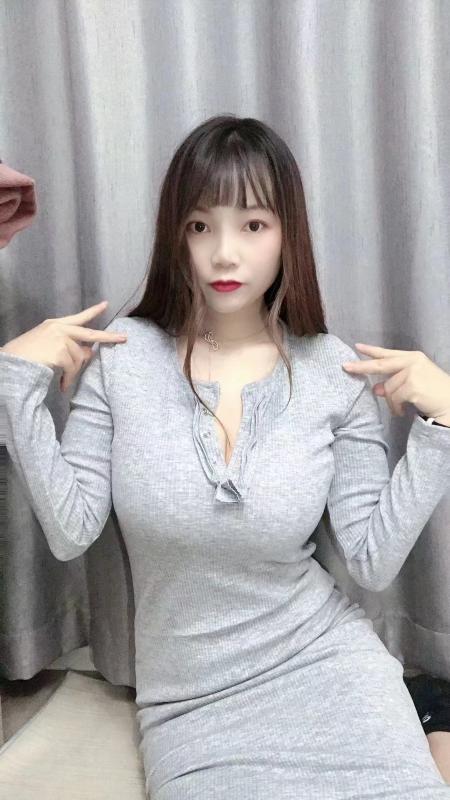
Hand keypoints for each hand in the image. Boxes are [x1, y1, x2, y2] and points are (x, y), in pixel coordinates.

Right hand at [0, 301, 127, 392]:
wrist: (12, 363)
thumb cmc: (26, 355)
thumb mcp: (47, 344)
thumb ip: (67, 345)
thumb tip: (88, 352)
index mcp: (55, 324)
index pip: (79, 317)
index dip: (93, 311)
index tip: (106, 304)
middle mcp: (60, 328)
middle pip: (90, 334)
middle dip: (109, 337)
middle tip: (124, 338)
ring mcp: (60, 339)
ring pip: (80, 358)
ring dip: (73, 372)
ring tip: (64, 381)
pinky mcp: (60, 351)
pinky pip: (73, 368)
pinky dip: (69, 379)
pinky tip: (61, 385)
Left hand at [342, 343, 449, 421]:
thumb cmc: (433, 393)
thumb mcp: (412, 384)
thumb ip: (394, 382)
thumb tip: (376, 388)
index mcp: (413, 357)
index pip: (388, 353)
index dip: (372, 350)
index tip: (357, 346)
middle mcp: (412, 361)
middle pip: (381, 364)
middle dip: (361, 366)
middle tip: (345, 367)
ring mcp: (412, 373)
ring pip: (388, 388)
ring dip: (391, 402)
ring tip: (400, 408)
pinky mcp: (412, 386)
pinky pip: (394, 399)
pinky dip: (396, 408)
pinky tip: (403, 412)